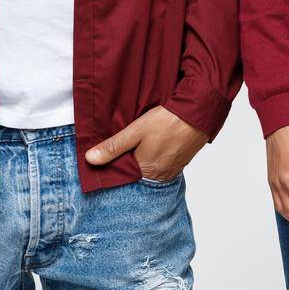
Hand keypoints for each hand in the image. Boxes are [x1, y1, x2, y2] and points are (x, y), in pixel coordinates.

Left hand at [84, 106, 207, 180]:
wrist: (198, 113)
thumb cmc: (167, 121)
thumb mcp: (135, 131)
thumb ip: (113, 146)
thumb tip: (90, 160)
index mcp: (146, 171)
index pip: (122, 176)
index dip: (113, 167)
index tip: (106, 158)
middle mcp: (160, 176)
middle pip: (136, 174)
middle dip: (128, 164)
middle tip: (123, 150)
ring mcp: (172, 171)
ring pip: (149, 170)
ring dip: (142, 161)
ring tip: (137, 147)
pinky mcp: (180, 163)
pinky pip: (162, 166)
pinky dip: (155, 159)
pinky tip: (153, 146)